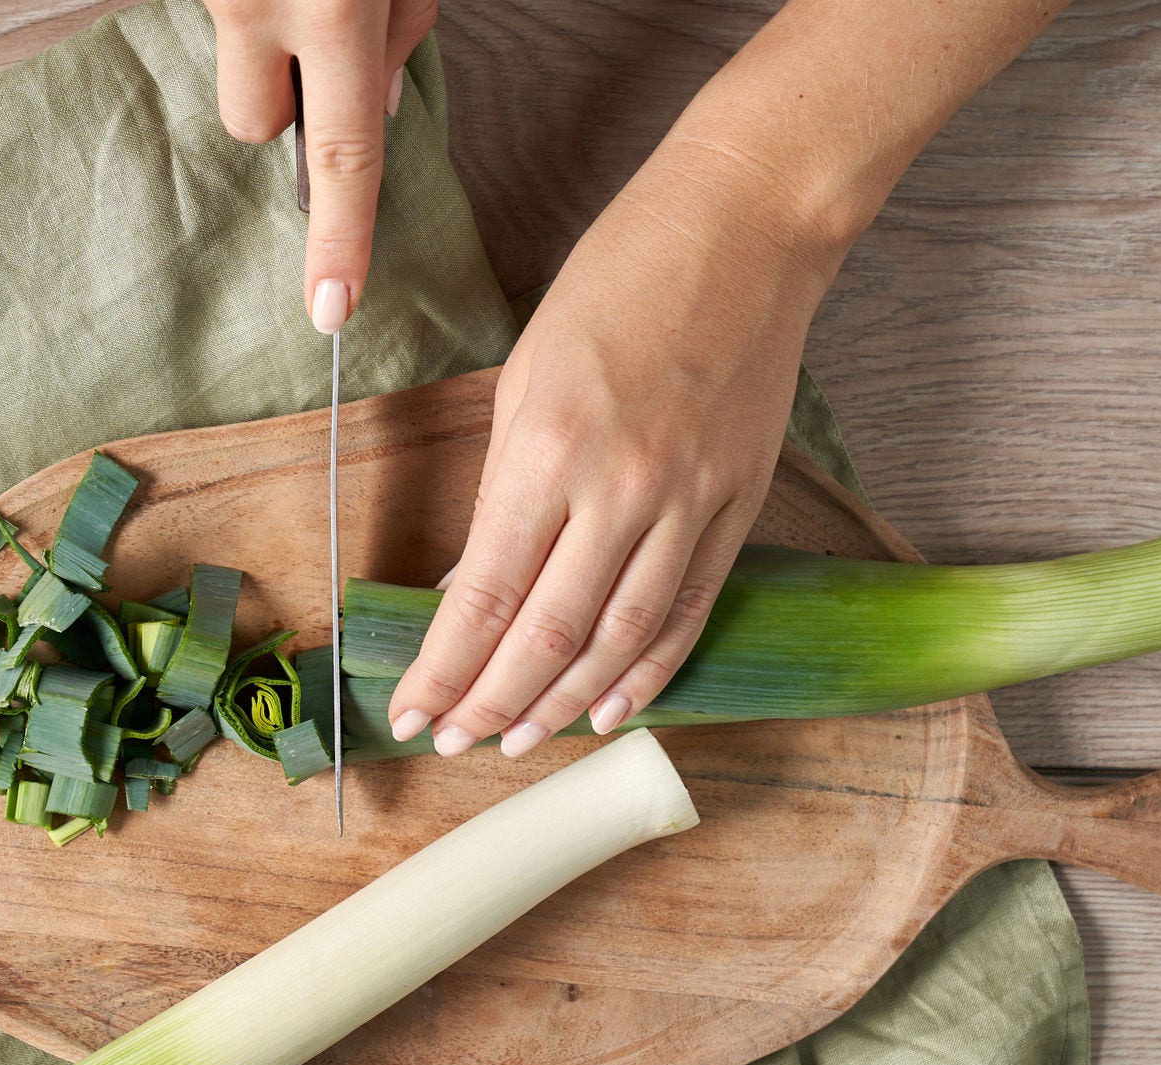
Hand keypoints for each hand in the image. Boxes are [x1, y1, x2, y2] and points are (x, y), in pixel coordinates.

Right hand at [204, 0, 435, 331]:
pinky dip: (255, 1)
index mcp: (331, 8)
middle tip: (319, 37)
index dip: (339, 240)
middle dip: (285, 103)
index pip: (341, 157)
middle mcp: (259, 4)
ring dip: (265, 46)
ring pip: (231, 69)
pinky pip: (223, 16)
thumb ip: (399, 34)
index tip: (330, 309)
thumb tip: (379, 104)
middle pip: (251, 124)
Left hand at [386, 143, 843, 756]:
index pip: (487, 597)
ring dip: (564, 703)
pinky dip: (649, 669)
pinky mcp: (740, 504)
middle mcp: (622, 489)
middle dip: (493, 702)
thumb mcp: (526, 377)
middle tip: (456, 743)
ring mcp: (690, 502)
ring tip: (520, 740)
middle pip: (549, 635)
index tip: (414, 712)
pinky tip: (611, 707)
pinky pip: (689, 611)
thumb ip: (500, 492)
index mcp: (549, 449)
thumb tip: (471, 587)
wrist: (746, 226)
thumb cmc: (618, 281)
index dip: (446, 670)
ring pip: (621, 639)